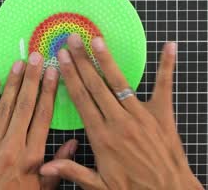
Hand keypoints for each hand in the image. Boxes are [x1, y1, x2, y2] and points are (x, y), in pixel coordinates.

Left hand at [0, 52, 77, 189]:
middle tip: (36, 57)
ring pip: (4, 108)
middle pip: (25, 106)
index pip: (42, 116)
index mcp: (31, 158)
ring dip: (13, 83)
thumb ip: (58, 167)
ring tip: (19, 63)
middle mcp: (11, 147)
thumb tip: (73, 142)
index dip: (49, 92)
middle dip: (32, 79)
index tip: (53, 73)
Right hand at [40, 34, 202, 188]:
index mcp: (101, 136)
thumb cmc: (133, 189)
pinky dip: (166, 65)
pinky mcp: (162, 115)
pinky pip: (164, 86)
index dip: (69, 76)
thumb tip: (45, 167)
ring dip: (107, 59)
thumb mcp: (99, 186)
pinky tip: (169, 46)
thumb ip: (72, 171)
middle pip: (95, 85)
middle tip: (72, 40)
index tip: (61, 58)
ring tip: (97, 39)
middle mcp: (119, 121)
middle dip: (82, 60)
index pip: (81, 99)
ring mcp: (141, 115)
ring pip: (119, 82)